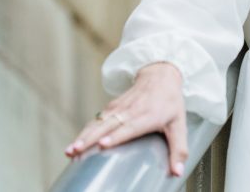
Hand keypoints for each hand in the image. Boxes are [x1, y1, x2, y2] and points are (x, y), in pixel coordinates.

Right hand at [65, 62, 188, 176]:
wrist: (160, 76)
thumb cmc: (170, 102)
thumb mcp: (179, 124)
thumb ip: (179, 149)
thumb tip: (177, 173)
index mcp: (147, 116)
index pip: (129, 127)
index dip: (116, 135)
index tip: (102, 143)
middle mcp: (130, 111)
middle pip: (108, 125)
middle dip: (90, 138)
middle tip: (75, 151)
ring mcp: (119, 108)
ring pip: (98, 123)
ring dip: (82, 136)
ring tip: (70, 151)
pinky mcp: (111, 107)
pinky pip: (95, 120)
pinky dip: (84, 131)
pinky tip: (74, 143)